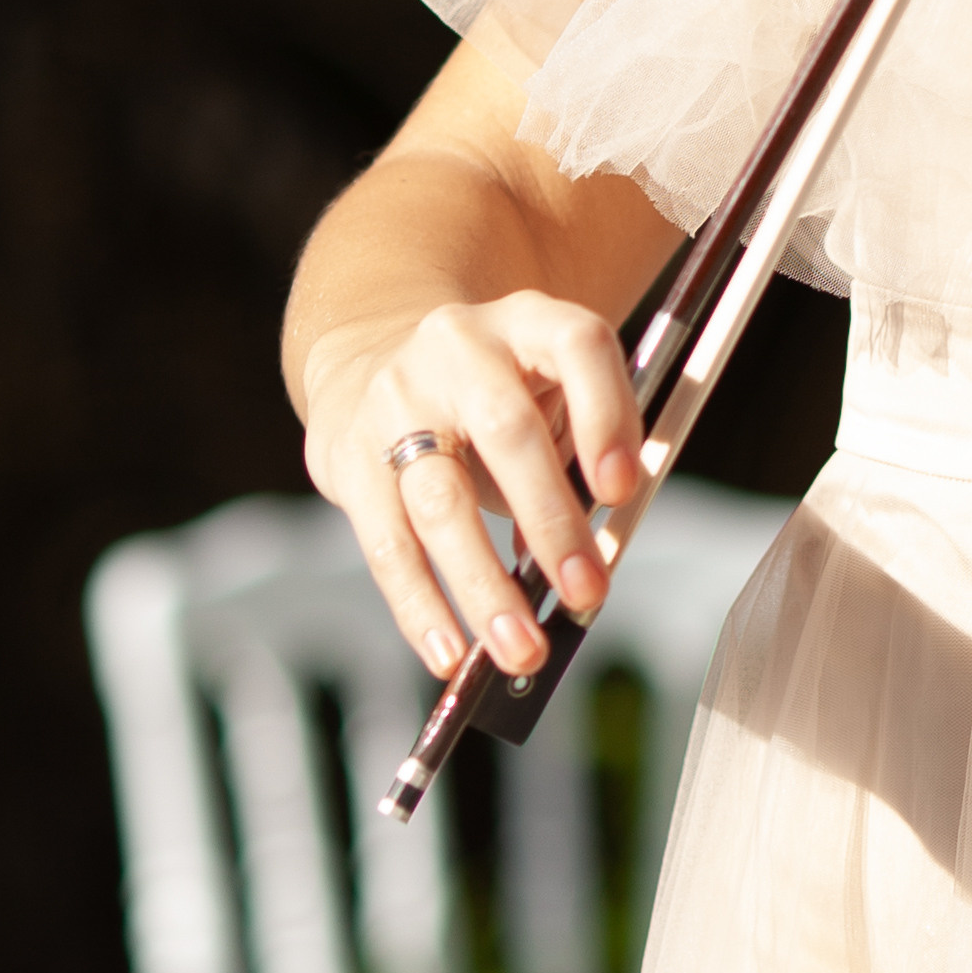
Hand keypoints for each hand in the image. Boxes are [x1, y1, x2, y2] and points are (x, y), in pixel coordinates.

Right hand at [301, 290, 647, 682]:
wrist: (377, 358)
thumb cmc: (497, 398)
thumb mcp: (549, 396)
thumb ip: (578, 459)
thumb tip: (583, 566)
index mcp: (527, 320)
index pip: (578, 345)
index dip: (606, 413)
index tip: (624, 490)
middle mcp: (458, 347)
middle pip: (508, 431)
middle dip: (552, 521)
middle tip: (587, 593)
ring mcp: (395, 400)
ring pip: (440, 501)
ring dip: (485, 587)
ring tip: (522, 649)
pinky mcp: (348, 458)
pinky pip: (387, 544)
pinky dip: (422, 607)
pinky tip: (450, 652)